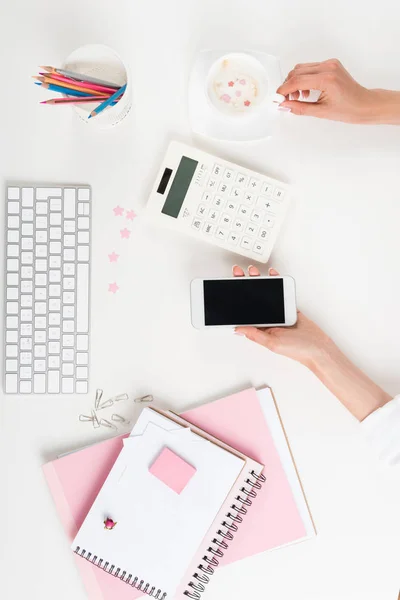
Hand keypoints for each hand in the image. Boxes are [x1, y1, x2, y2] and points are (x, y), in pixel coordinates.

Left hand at [233, 265, 390, 419]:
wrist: (320, 347)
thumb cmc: (298, 350)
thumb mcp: (273, 343)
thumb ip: (255, 335)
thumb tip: (238, 328)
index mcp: (260, 330)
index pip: (244, 312)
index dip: (236, 299)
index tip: (230, 287)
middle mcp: (267, 321)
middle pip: (252, 300)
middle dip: (244, 286)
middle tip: (238, 273)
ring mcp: (278, 312)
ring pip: (265, 294)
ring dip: (259, 282)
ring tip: (252, 272)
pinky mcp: (288, 306)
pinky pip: (280, 292)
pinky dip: (276, 283)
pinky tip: (271, 275)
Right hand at [277, 58, 394, 123]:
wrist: (364, 104)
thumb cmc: (348, 110)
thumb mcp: (321, 112)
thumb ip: (300, 108)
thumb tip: (284, 105)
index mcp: (327, 79)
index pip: (297, 81)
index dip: (284, 90)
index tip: (277, 99)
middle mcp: (328, 67)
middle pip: (297, 72)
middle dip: (288, 86)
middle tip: (287, 100)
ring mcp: (330, 64)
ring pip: (302, 68)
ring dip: (295, 82)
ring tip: (299, 97)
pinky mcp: (331, 64)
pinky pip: (310, 68)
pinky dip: (304, 79)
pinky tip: (307, 92)